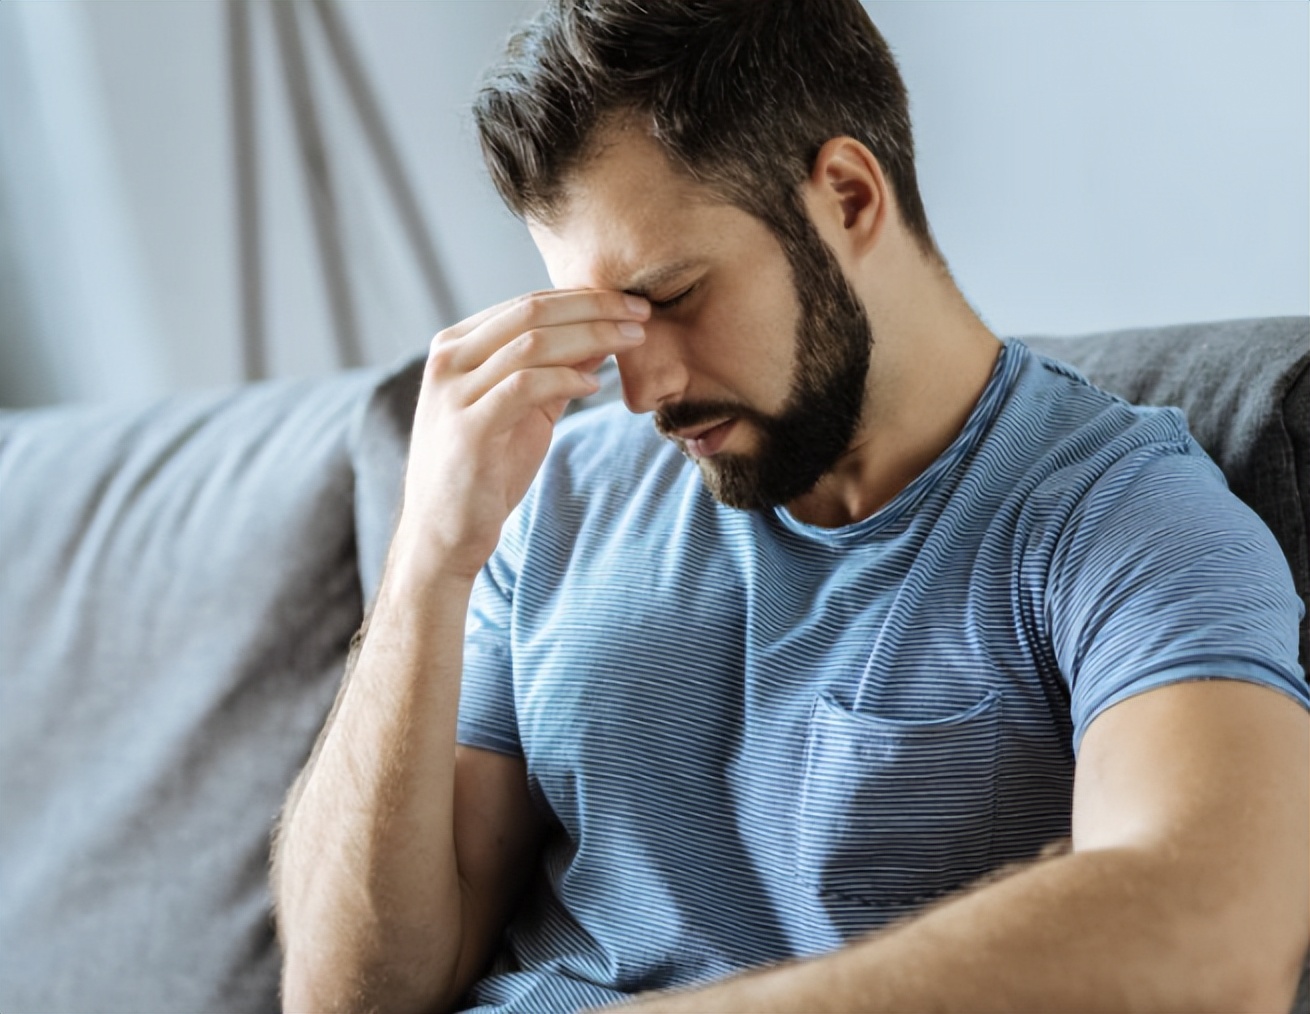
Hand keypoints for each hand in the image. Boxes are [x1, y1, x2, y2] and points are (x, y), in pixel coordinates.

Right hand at [392, 289, 649, 584]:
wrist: (444, 533)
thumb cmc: (485, 470)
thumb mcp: (524, 409)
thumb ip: (555, 370)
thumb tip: (604, 335)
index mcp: (456, 346)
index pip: (528, 303)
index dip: (584, 297)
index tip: (632, 303)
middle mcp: (448, 360)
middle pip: (532, 312)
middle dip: (595, 307)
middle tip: (642, 312)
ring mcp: (454, 392)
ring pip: (532, 343)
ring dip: (592, 336)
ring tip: (632, 341)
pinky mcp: (469, 427)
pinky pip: (526, 385)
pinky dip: (565, 378)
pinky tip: (595, 384)